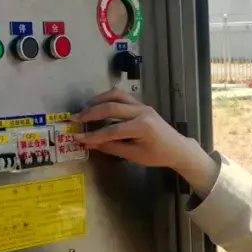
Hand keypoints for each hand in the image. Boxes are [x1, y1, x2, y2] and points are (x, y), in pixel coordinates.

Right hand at [72, 88, 219, 197]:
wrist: (177, 147)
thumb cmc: (157, 155)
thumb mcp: (134, 155)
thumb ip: (111, 147)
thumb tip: (90, 143)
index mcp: (142, 127)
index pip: (112, 130)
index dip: (93, 135)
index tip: (77, 137)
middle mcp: (142, 112)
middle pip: (111, 107)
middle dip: (91, 113)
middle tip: (74, 119)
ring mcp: (142, 105)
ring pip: (115, 96)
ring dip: (97, 101)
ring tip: (84, 110)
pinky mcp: (141, 104)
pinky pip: (121, 96)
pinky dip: (107, 99)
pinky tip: (97, 105)